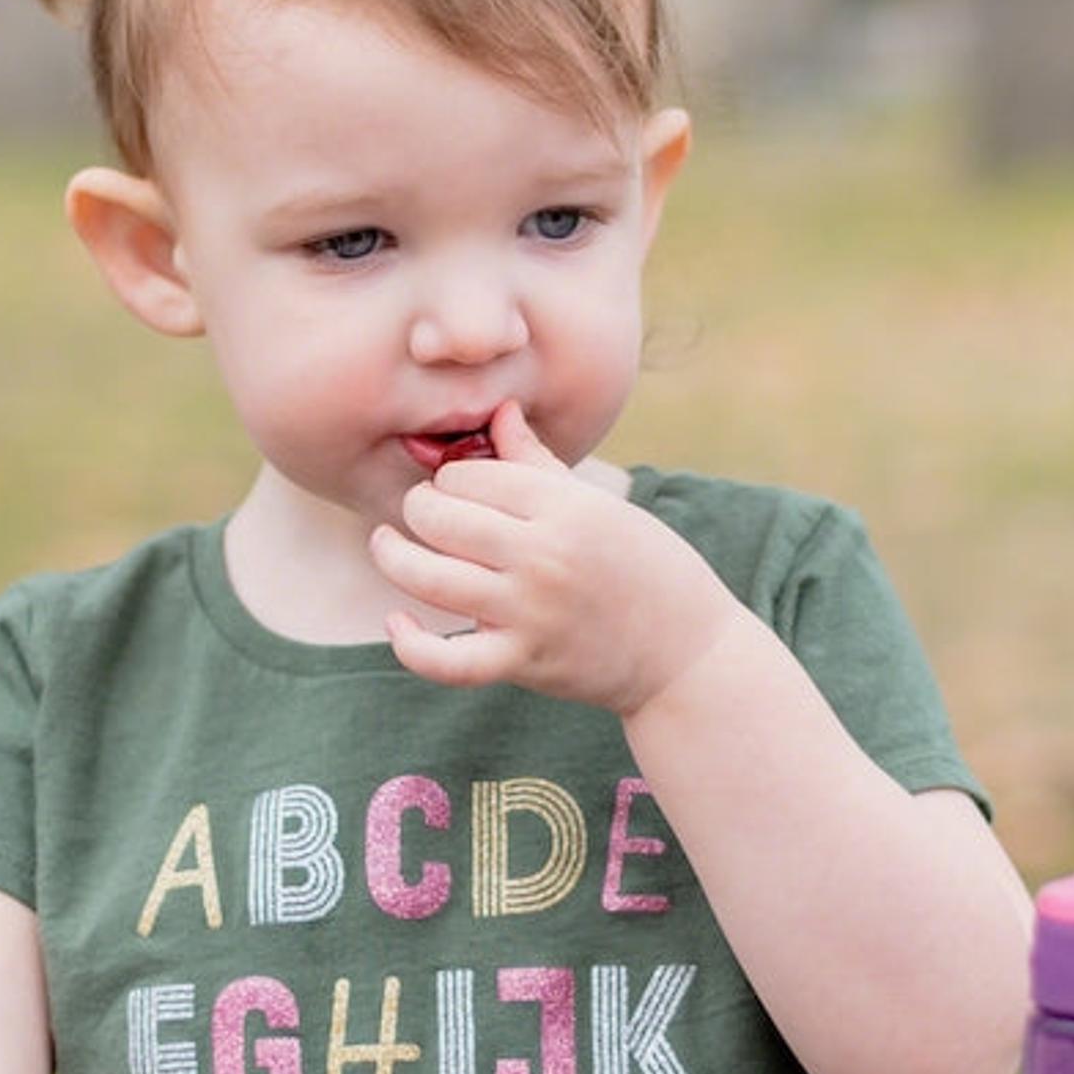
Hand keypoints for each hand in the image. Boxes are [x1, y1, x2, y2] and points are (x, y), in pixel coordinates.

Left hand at [371, 401, 746, 716]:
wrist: (687, 652)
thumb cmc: (646, 566)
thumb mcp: (600, 504)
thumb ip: (538, 460)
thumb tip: (499, 411)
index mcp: (564, 507)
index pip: (469, 476)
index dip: (451, 479)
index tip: (455, 489)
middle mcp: (543, 555)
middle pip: (440, 518)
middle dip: (418, 509)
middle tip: (422, 513)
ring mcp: (530, 611)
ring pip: (429, 577)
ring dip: (393, 557)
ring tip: (386, 545)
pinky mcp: (523, 662)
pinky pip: (446, 661)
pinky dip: (410, 644)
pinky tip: (397, 621)